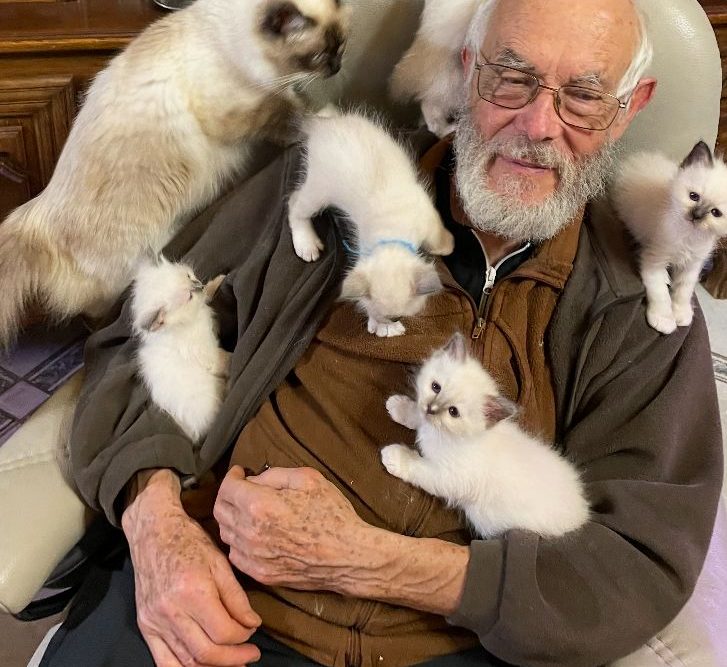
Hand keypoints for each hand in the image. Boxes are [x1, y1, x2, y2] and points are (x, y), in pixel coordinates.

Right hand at [122, 470, 261, 665]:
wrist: (153, 532)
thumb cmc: (190, 541)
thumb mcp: (220, 562)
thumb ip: (237, 597)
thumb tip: (252, 624)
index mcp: (193, 591)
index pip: (224, 631)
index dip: (244, 636)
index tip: (253, 629)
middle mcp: (171, 611)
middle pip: (206, 653)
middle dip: (234, 658)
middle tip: (250, 655)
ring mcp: (155, 621)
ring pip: (186, 661)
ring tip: (232, 661)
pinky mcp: (145, 626)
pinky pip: (163, 662)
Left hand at [214, 466, 370, 592]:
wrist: (348, 556)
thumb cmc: (332, 514)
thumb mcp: (308, 479)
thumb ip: (275, 475)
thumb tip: (254, 480)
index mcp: (260, 506)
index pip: (227, 488)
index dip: (231, 476)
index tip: (239, 472)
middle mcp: (249, 533)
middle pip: (220, 511)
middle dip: (227, 495)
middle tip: (241, 489)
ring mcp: (253, 557)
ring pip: (225, 533)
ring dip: (232, 518)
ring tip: (248, 511)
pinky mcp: (260, 574)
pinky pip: (236, 555)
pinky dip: (239, 541)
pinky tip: (254, 534)